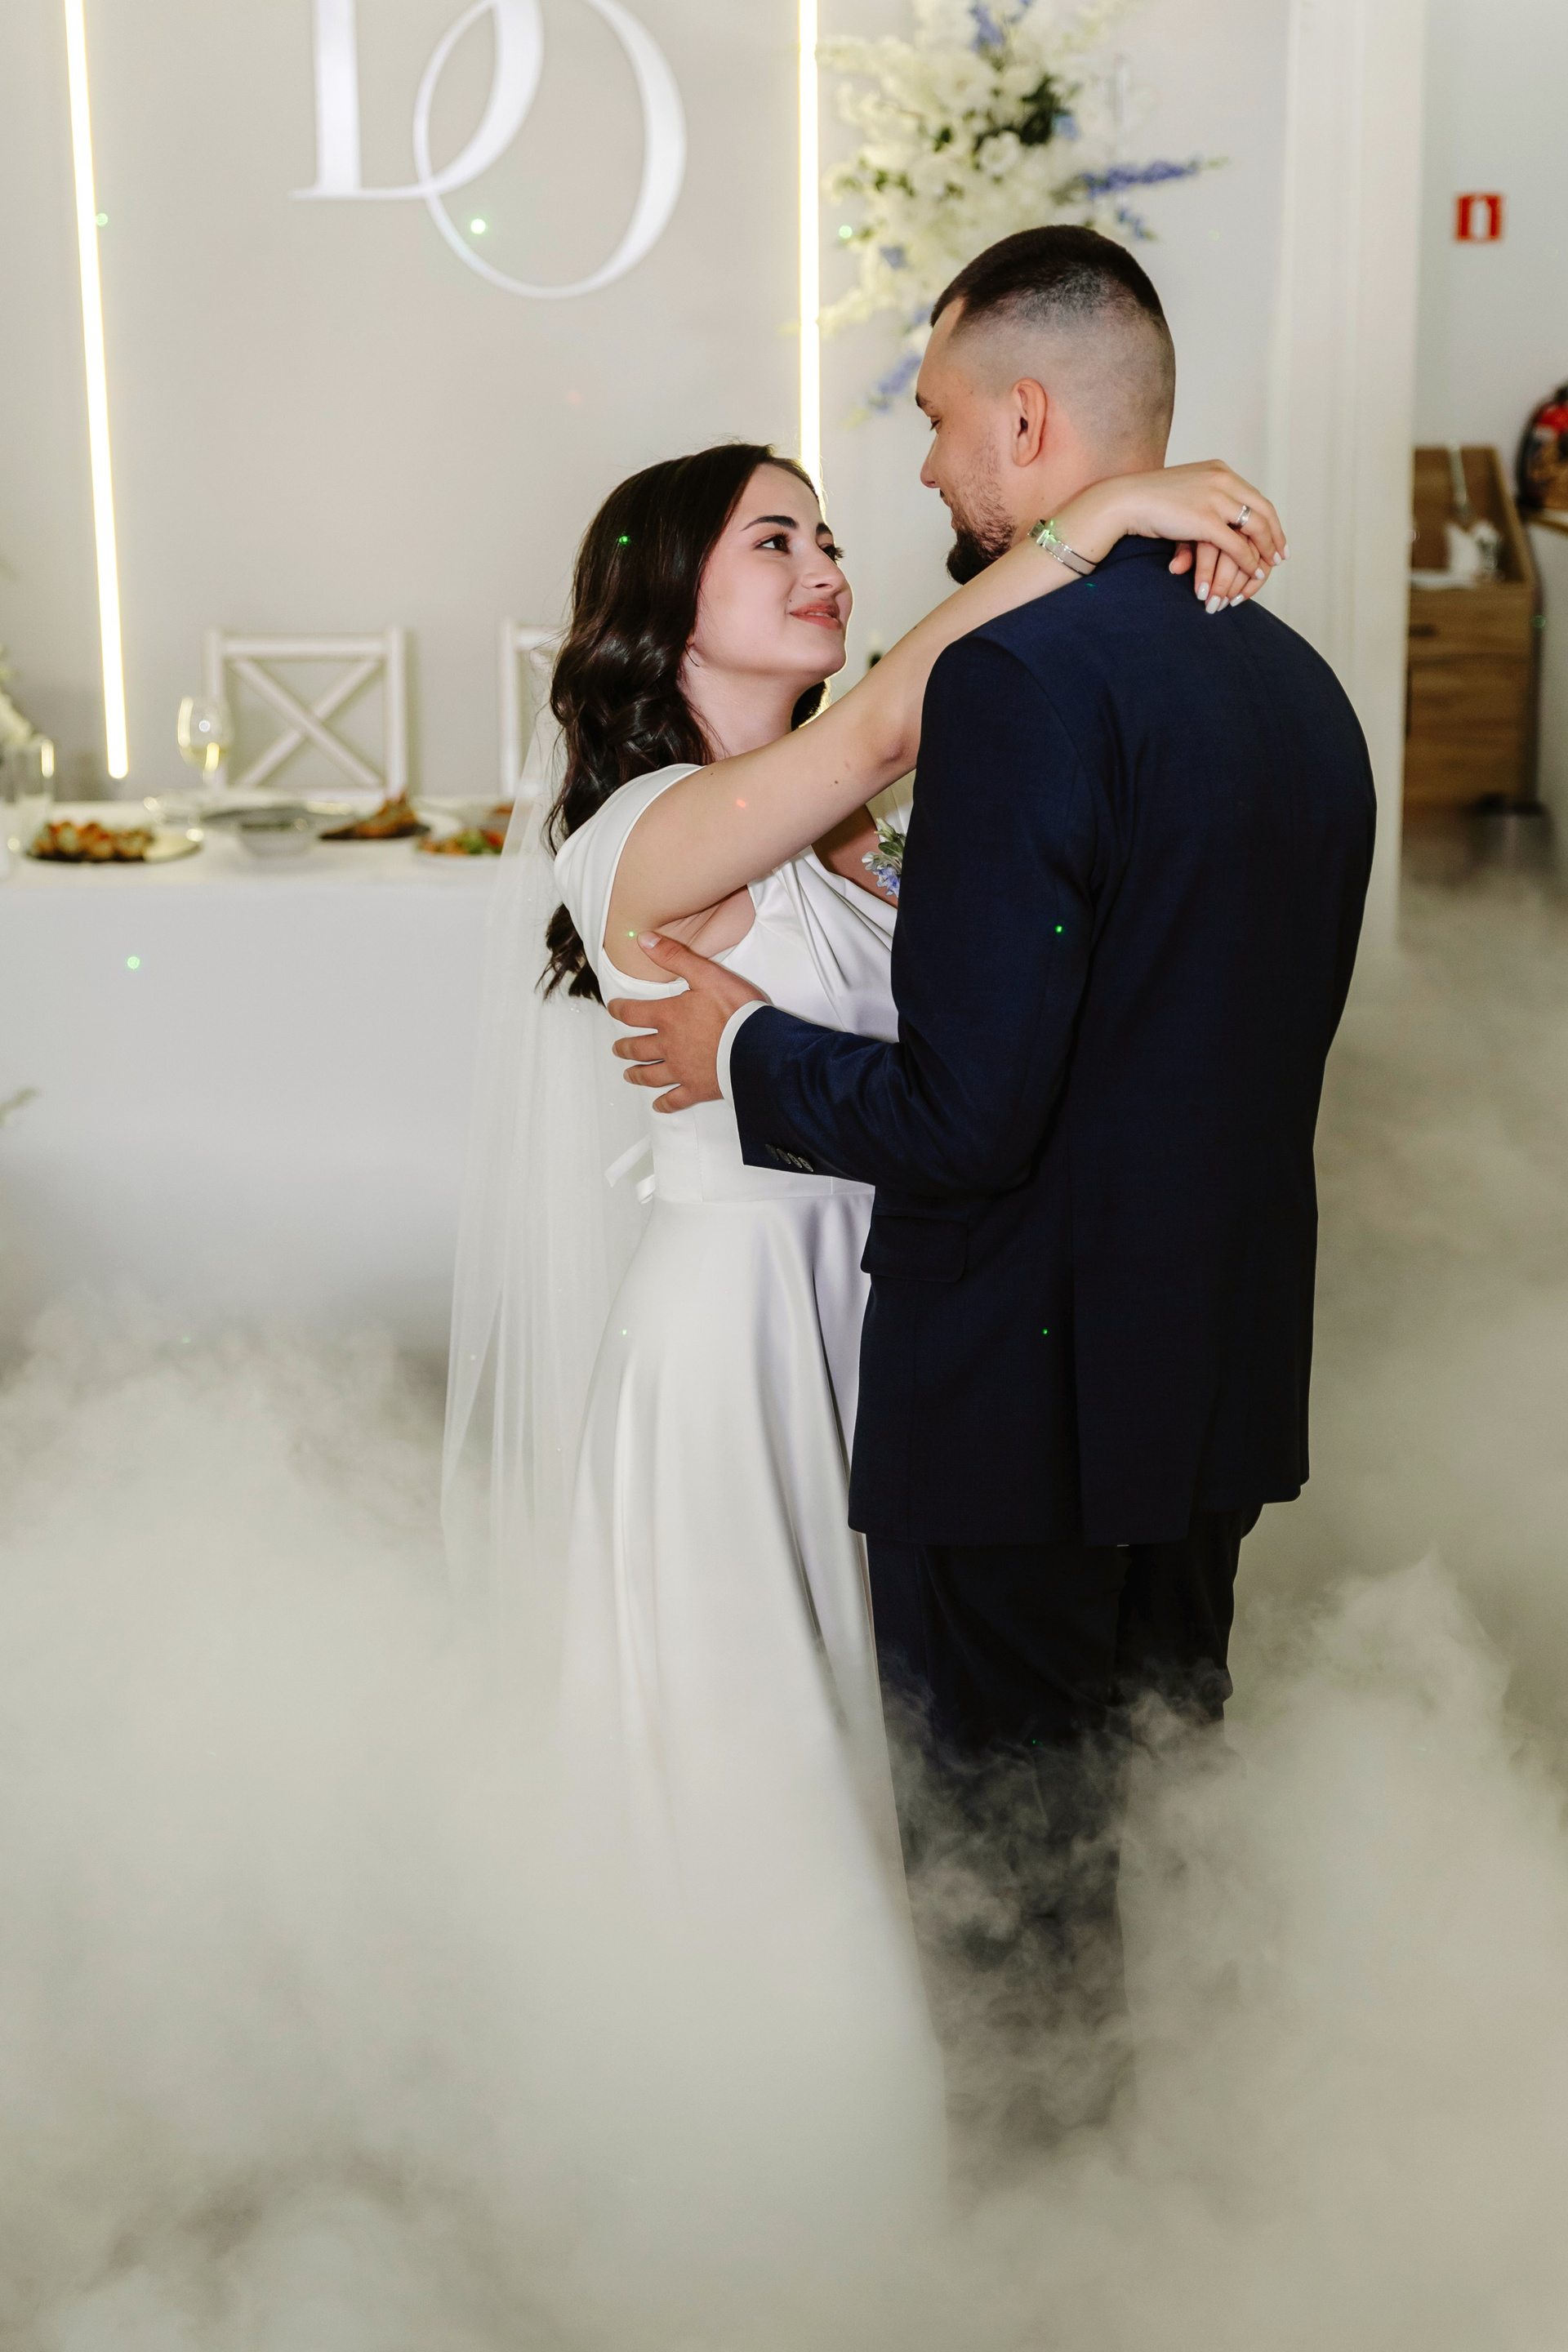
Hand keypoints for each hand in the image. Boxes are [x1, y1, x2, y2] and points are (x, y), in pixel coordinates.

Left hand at [608, 934, 766, 1112]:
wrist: (758, 1047)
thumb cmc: (736, 1010)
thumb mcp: (707, 974)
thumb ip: (674, 956)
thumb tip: (645, 939)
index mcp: (668, 1017)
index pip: (633, 1013)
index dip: (619, 1010)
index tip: (613, 1009)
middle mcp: (669, 1046)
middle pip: (637, 1048)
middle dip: (625, 1047)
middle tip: (617, 1048)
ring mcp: (681, 1070)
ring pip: (650, 1074)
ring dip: (637, 1074)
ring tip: (628, 1074)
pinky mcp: (697, 1089)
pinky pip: (675, 1100)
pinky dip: (664, 1104)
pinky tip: (657, 1105)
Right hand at [1058, 462, 1285, 612]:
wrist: (1125, 500)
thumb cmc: (1148, 500)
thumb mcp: (1184, 491)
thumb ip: (1204, 499)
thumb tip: (1215, 518)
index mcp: (1219, 470)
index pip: (1254, 495)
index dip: (1268, 518)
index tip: (1274, 535)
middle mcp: (1223, 479)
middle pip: (1262, 509)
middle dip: (1274, 535)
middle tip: (1279, 555)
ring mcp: (1215, 498)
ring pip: (1255, 527)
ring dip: (1265, 550)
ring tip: (1269, 567)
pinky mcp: (1206, 521)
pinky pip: (1237, 545)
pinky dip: (1248, 561)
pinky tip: (1252, 572)